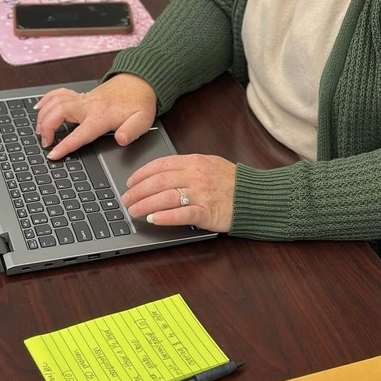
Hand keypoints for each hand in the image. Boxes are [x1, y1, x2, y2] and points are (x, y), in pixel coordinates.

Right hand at [34, 74, 156, 159]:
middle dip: (47, 127)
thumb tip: (120, 139)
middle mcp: (88, 106)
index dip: (65, 145)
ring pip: (56, 101)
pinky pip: (59, 94)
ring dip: (44, 115)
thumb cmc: (140, 103)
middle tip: (45, 142)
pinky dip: (46, 100)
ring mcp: (83, 99)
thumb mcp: (143, 120)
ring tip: (39, 130)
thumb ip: (132, 131)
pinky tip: (39, 108)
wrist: (140, 82)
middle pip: (59, 111)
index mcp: (101, 116)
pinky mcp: (81, 95)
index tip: (52, 155)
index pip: (80, 133)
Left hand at [121, 153, 235, 232]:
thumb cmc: (231, 181)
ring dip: (145, 204)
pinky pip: (181, 214)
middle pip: (159, 182)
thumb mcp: (209, 163)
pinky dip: (165, 217)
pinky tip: (153, 219)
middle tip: (126, 199)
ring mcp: (201, 194)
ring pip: (166, 197)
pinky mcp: (207, 212)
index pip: (161, 165)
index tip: (130, 182)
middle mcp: (196, 176)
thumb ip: (187, 166)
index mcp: (195, 161)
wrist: (254, 196)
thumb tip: (161, 172)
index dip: (141, 174)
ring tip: (133, 211)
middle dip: (138, 191)